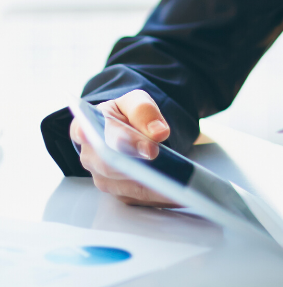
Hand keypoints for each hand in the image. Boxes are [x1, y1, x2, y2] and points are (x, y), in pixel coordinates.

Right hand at [70, 89, 177, 206]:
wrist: (125, 128)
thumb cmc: (125, 114)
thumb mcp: (134, 101)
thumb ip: (143, 110)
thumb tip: (158, 132)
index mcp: (85, 128)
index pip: (97, 135)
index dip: (122, 141)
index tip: (148, 148)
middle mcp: (90, 157)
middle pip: (112, 167)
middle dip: (141, 167)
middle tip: (169, 170)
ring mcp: (102, 178)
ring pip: (127, 187)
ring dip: (153, 188)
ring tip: (180, 185)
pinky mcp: (118, 192)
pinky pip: (139, 198)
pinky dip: (159, 196)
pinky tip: (179, 193)